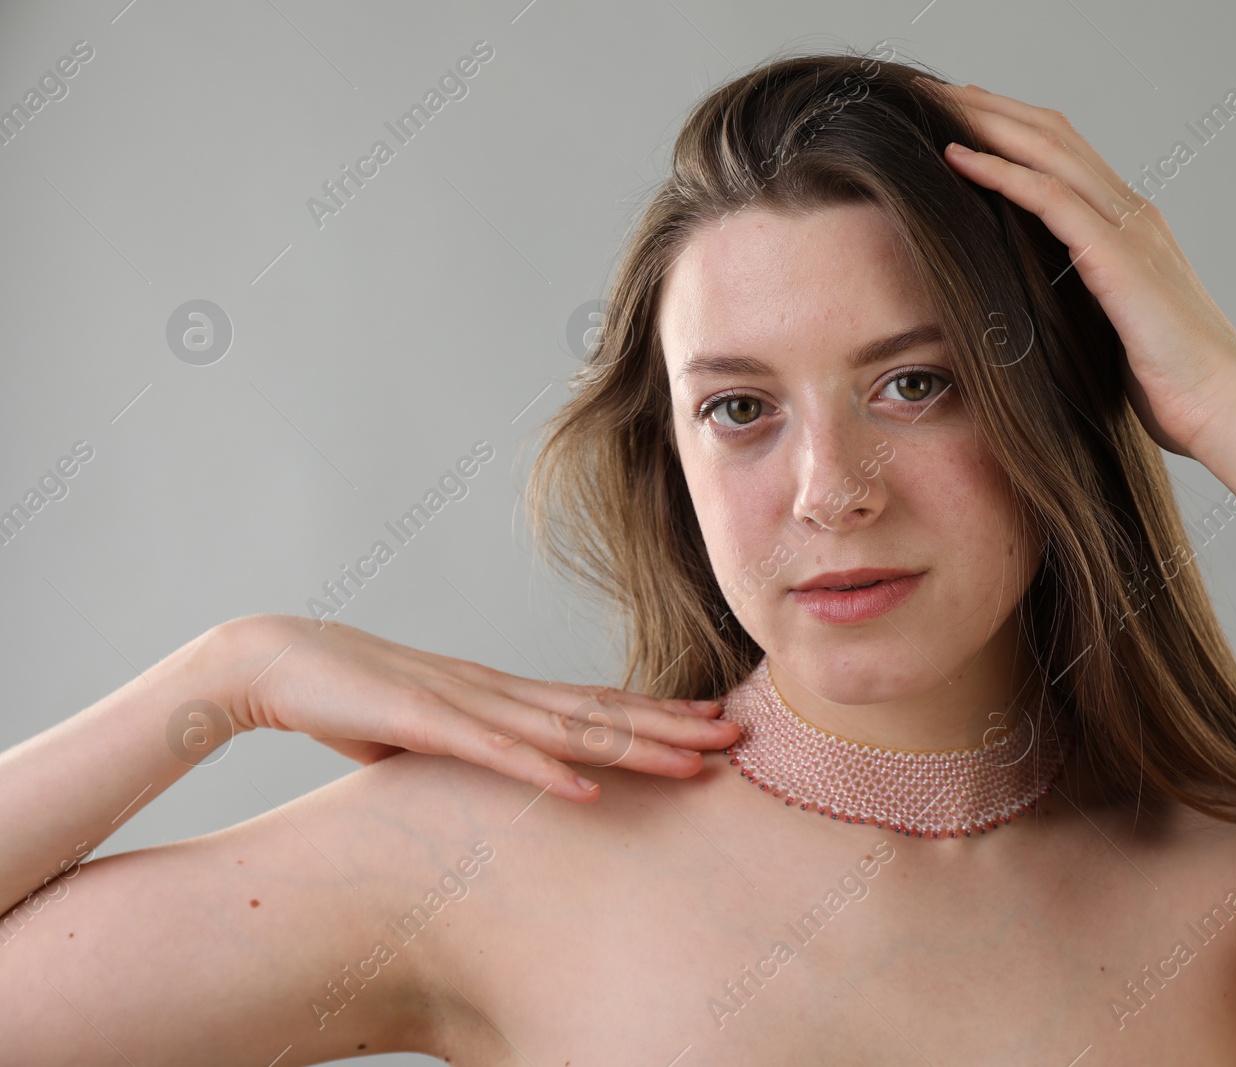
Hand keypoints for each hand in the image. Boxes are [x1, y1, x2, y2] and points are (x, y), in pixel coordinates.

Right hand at [209, 614, 740, 801]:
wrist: (276, 660)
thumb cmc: (349, 696)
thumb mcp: (424, 729)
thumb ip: (466, 745)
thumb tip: (493, 768)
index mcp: (499, 691)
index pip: (593, 702)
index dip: (654, 712)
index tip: (710, 720)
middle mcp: (496, 690)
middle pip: (600, 710)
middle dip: (671, 724)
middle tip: (737, 735)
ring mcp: (465, 701)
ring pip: (566, 727)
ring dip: (635, 745)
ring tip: (693, 760)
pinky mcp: (425, 720)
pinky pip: (495, 751)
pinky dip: (544, 770)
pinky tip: (588, 788)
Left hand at [918, 78, 1235, 458]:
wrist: (1226, 410)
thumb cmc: (1174, 387)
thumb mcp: (1114, 332)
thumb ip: (1082, 304)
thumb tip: (1034, 312)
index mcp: (1132, 228)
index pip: (1065, 153)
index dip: (1013, 126)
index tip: (960, 113)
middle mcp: (1133, 215)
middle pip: (1052, 135)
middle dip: (990, 106)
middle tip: (932, 89)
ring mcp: (1130, 231)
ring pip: (1048, 150)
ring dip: (986, 121)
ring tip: (933, 102)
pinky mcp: (1119, 259)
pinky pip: (1049, 198)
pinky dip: (999, 171)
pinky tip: (957, 156)